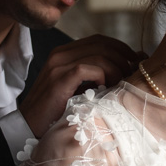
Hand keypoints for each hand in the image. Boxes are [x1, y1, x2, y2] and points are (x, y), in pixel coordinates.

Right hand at [19, 35, 144, 135]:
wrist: (29, 126)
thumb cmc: (59, 110)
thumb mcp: (81, 88)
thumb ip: (100, 75)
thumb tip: (133, 63)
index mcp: (66, 53)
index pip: (100, 40)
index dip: (122, 48)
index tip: (136, 63)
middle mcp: (61, 54)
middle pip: (102, 44)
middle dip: (124, 57)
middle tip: (134, 73)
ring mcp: (58, 64)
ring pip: (99, 55)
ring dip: (116, 69)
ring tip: (122, 84)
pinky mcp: (59, 78)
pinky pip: (89, 69)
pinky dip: (103, 76)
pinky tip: (105, 89)